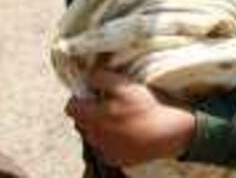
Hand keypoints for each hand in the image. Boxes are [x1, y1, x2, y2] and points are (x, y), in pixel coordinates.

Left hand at [66, 70, 195, 166]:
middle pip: (80, 123)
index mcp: (93, 116)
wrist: (164, 134)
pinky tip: (125, 133)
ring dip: (99, 127)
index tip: (92, 94)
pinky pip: (104, 148)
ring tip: (118, 119)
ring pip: (92, 136)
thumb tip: (90, 76)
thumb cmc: (144, 108)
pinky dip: (110, 140)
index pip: (71, 108)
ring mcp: (103, 149)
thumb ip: (102, 78)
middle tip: (106, 105)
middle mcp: (93, 136)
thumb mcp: (124, 85)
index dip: (79, 98)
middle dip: (88, 113)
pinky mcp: (114, 159)